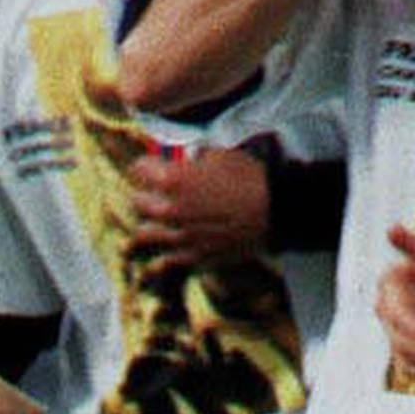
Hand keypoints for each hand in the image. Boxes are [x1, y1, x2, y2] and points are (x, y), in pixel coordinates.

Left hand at [127, 145, 268, 270]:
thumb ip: (196, 157)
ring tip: (158, 221)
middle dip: (144, 195)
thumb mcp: (222, 155)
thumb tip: (190, 156)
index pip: (139, 168)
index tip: (152, 166)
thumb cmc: (251, 179)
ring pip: (144, 234)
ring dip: (150, 225)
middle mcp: (168, 211)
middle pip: (136, 203)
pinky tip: (176, 243)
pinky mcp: (193, 257)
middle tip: (154, 193)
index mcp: (172, 181)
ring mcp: (178, 238)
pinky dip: (168, 250)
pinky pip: (167, 257)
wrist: (277, 212)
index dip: (147, 165)